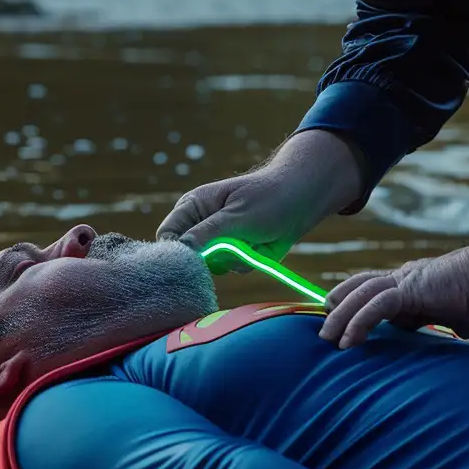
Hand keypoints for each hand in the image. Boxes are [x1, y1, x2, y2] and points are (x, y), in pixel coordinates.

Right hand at [157, 129, 366, 258]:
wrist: (301, 202)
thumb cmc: (267, 199)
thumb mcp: (236, 216)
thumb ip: (208, 233)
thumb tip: (182, 249)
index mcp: (192, 207)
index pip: (168, 235)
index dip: (175, 251)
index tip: (195, 260)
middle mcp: (200, 225)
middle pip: (188, 257)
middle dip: (211, 258)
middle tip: (234, 247)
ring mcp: (218, 241)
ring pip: (213, 267)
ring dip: (233, 260)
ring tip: (251, 242)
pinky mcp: (235, 253)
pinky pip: (233, 269)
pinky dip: (248, 263)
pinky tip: (260, 247)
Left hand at [317, 233, 468, 349]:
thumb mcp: (457, 319)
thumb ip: (441, 325)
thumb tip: (441, 338)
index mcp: (412, 285)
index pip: (372, 292)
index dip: (353, 306)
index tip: (341, 328)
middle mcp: (403, 279)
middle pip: (357, 287)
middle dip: (336, 308)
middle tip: (323, 333)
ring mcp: (405, 281)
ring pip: (360, 294)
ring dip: (340, 317)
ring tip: (327, 339)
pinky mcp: (410, 289)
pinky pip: (375, 306)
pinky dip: (359, 322)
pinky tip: (349, 340)